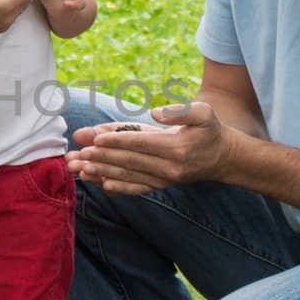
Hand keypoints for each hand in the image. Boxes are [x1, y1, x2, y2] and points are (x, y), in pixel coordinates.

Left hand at [65, 101, 234, 194]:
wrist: (222, 157)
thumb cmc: (209, 130)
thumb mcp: (204, 113)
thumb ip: (180, 111)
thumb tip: (154, 114)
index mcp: (176, 147)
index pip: (140, 143)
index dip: (117, 141)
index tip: (95, 138)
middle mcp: (169, 168)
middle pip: (129, 161)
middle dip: (101, 157)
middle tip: (78, 154)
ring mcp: (164, 179)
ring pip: (128, 176)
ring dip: (102, 173)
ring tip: (79, 169)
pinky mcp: (160, 186)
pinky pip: (136, 188)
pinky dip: (118, 187)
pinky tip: (100, 185)